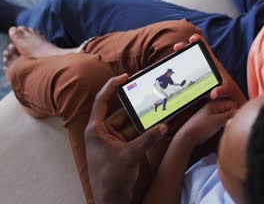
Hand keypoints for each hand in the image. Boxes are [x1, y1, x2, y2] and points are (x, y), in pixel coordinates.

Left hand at [85, 74, 167, 203]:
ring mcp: (112, 142)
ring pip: (130, 125)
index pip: (102, 101)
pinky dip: (145, 133)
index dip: (112, 86)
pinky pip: (134, 136)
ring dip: (143, 121)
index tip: (125, 76)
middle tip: (150, 95)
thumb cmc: (111, 178)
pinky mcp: (121, 150)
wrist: (111, 201)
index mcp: (96, 130)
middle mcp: (102, 133)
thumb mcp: (130, 155)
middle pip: (121, 113)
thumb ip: (148, 139)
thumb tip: (164, 126)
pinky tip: (158, 128)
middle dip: (136, 106)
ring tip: (158, 110)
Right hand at [173, 34, 246, 105]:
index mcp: (212, 63)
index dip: (199, 40)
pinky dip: (177, 69)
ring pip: (186, 61)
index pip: (205, 47)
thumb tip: (213, 94)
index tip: (192, 39)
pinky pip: (185, 72)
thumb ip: (221, 90)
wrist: (227, 96)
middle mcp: (204, 64)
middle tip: (176, 47)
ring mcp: (198, 71)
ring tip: (171, 58)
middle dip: (184, 46)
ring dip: (178, 57)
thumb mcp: (226, 90)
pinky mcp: (194, 78)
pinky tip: (170, 72)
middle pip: (192, 52)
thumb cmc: (228, 90)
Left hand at [178, 99, 236, 146]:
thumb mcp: (218, 120)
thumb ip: (231, 115)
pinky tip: (222, 129)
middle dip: (232, 116)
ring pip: (227, 116)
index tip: (236, 119)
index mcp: (215, 103)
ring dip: (228, 121)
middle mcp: (214, 107)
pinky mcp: (211, 121)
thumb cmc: (201, 127)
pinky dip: (224, 124)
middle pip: (230, 109)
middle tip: (231, 123)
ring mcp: (212, 114)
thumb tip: (241, 112)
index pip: (232, 103)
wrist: (188, 136)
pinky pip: (222, 121)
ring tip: (225, 127)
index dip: (236, 111)